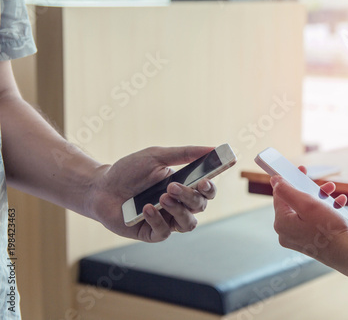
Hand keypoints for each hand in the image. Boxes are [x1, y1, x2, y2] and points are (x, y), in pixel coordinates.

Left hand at [85, 146, 216, 242]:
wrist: (100, 187)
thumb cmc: (129, 171)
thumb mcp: (157, 156)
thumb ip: (185, 153)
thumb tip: (213, 148)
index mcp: (184, 187)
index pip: (207, 192)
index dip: (210, 189)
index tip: (205, 181)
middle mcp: (179, 206)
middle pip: (200, 206)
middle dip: (189, 196)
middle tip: (173, 186)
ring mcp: (167, 221)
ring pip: (188, 224)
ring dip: (179, 211)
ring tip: (162, 198)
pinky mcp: (151, 233)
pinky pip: (164, 232)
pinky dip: (157, 220)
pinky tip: (145, 208)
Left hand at [271, 166, 347, 261]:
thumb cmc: (328, 229)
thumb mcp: (307, 204)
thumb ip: (287, 191)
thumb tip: (274, 180)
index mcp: (281, 223)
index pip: (280, 195)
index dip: (289, 180)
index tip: (300, 170)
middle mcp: (286, 233)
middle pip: (295, 203)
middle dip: (310, 190)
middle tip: (321, 182)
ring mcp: (298, 239)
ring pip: (307, 211)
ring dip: (321, 199)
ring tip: (333, 192)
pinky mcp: (310, 243)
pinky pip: (314, 221)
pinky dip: (325, 211)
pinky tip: (339, 204)